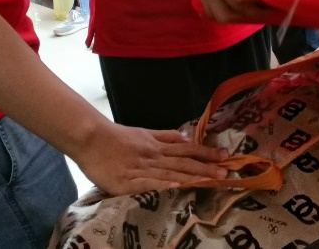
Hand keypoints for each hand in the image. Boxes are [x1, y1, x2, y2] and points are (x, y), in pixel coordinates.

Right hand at [76, 122, 228, 195]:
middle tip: (226, 171)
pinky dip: (163, 183)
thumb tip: (185, 137)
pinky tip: (177, 185)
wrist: (91, 138)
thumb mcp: (144, 133)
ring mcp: (141, 168)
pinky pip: (148, 183)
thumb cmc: (116, 137)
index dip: (205, 152)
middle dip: (205, 167)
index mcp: (157, 145)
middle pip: (183, 161)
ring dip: (191, 175)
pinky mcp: (127, 181)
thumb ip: (164, 136)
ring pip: (170, 172)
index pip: (186, 148)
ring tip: (210, 179)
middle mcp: (153, 155)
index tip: (224, 155)